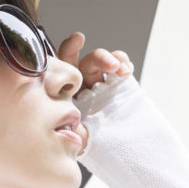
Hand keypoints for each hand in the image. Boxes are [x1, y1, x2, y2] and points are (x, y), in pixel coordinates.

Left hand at [55, 32, 133, 154]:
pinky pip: (119, 64)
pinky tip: (125, 71)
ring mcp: (100, 81)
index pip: (62, 68)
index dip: (68, 50)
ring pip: (101, 61)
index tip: (77, 39)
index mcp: (67, 92)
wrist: (117, 148)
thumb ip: (74, 129)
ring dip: (111, 60)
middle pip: (84, 61)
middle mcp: (81, 83)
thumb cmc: (92, 142)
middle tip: (109, 64)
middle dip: (98, 57)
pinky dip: (123, 63)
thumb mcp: (79, 138)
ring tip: (119, 70)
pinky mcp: (117, 82)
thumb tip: (69, 123)